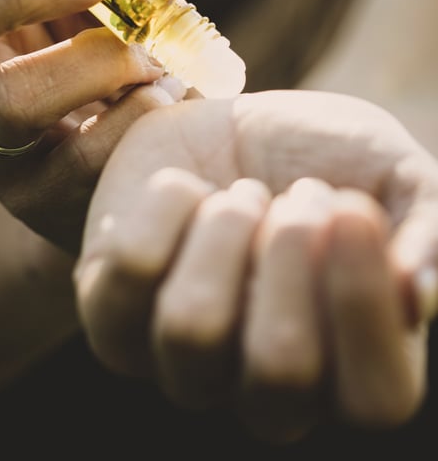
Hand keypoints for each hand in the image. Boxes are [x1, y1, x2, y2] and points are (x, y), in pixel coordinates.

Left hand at [74, 90, 437, 440]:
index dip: (363, 300)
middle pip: (279, 369)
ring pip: (193, 328)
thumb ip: (428, 226)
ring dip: (227, 230)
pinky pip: (130, 272)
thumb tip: (422, 295)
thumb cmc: (321, 157)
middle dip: (290, 251)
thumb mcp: (394, 172)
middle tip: (297, 196)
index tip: (351, 206)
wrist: (232, 121)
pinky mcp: (112, 312)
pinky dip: (168, 206)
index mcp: (348, 371)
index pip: (374, 398)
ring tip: (242, 196)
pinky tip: (189, 190)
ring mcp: (179, 360)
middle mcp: (262, 388)